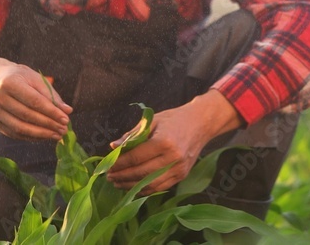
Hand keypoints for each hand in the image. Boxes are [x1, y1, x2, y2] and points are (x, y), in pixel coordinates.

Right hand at [0, 57, 72, 140]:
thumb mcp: (37, 79)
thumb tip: (67, 111)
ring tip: (57, 135)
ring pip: (20, 128)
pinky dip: (32, 137)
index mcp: (10, 82)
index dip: (51, 112)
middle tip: (64, 130)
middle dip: (48, 124)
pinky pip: (15, 133)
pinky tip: (45, 136)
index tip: (65, 119)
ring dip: (41, 134)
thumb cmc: (22, 78)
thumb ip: (52, 95)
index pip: (34, 101)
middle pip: (27, 115)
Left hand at [106, 90, 241, 193]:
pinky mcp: (182, 175)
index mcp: (164, 142)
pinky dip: (145, 189)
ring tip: (118, 183)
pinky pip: (160, 187)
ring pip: (150, 184)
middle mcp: (172, 158)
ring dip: (131, 186)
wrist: (201, 123)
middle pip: (141, 173)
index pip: (135, 157)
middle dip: (122, 176)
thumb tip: (113, 147)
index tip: (107, 166)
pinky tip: (134, 186)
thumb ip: (132, 135)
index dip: (119, 164)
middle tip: (109, 176)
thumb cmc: (175, 119)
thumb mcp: (152, 121)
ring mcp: (178, 169)